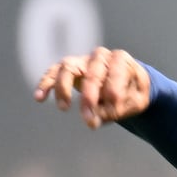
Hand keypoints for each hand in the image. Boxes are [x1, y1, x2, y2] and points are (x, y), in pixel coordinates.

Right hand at [33, 47, 149, 128]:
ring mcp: (82, 60)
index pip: (116, 72)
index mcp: (121, 59)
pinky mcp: (68, 69)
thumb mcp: (136, 101)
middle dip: (90, 98)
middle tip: (89, 120)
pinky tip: (39, 97)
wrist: (128, 84)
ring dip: (64, 88)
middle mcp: (100, 56)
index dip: (114, 94)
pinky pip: (53, 72)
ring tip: (63, 108)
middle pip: (92, 72)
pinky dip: (46, 84)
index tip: (114, 114)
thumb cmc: (133, 92)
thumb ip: (119, 108)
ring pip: (68, 67)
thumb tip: (96, 117)